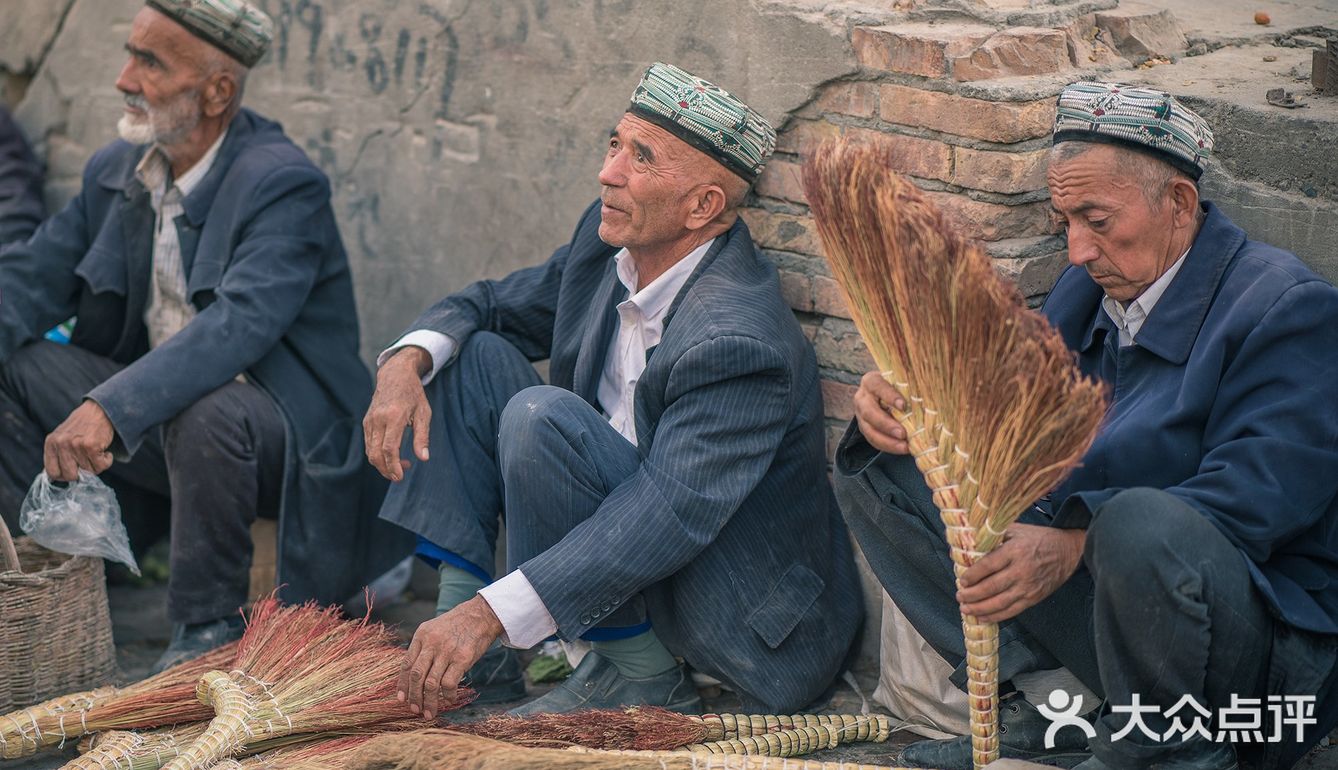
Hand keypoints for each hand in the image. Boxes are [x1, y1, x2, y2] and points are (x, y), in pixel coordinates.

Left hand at [44, 400, 114, 480]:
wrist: (100, 409)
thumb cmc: (83, 425)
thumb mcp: (62, 437)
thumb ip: (58, 454)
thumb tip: (58, 476)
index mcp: (51, 443)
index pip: (52, 472)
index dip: (64, 476)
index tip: (74, 472)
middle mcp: (61, 444)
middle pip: (70, 476)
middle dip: (82, 473)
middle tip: (88, 463)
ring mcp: (75, 445)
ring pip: (88, 471)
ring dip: (97, 465)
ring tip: (98, 452)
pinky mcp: (91, 446)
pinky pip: (101, 465)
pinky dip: (107, 461)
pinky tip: (105, 451)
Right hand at [364, 346, 431, 480]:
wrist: (395, 375)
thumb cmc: (413, 394)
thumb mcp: (424, 413)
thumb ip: (423, 437)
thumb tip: (423, 458)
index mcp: (394, 416)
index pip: (389, 448)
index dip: (393, 465)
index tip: (400, 476)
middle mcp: (378, 419)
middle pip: (375, 454)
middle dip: (386, 470)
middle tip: (400, 476)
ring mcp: (369, 421)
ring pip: (369, 451)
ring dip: (382, 464)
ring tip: (400, 465)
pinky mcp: (366, 422)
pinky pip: (368, 444)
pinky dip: (378, 455)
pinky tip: (392, 455)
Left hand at [397, 595, 501, 718]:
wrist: (481, 615)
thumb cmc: (457, 625)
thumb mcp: (434, 629)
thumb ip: (422, 648)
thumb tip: (413, 675)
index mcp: (421, 636)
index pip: (407, 665)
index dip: (402, 685)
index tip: (401, 699)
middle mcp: (432, 643)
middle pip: (416, 676)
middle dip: (413, 697)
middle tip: (414, 710)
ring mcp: (447, 651)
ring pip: (431, 684)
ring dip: (429, 702)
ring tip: (430, 713)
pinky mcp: (462, 658)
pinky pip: (449, 683)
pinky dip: (447, 696)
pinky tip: (449, 700)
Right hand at [853, 371, 909, 453]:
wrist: (888, 393)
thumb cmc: (900, 385)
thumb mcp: (904, 381)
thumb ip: (912, 385)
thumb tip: (930, 392)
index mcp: (871, 381)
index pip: (878, 386)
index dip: (889, 396)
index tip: (903, 405)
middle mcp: (862, 398)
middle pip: (869, 412)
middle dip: (886, 424)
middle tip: (902, 433)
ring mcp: (861, 415)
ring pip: (869, 430)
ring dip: (887, 441)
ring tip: (905, 447)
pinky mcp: (865, 428)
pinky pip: (873, 440)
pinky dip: (888, 446)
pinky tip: (902, 449)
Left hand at [957, 524, 1085, 622]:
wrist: (1068, 551)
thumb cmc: (1038, 538)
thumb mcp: (1016, 530)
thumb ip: (993, 536)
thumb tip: (966, 543)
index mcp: (1015, 550)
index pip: (988, 565)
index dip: (972, 575)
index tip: (962, 580)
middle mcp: (1022, 570)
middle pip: (991, 587)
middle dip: (972, 595)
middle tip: (959, 596)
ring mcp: (1028, 586)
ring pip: (1000, 602)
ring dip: (980, 608)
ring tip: (966, 609)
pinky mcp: (1034, 598)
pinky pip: (1012, 610)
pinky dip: (996, 616)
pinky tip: (983, 617)